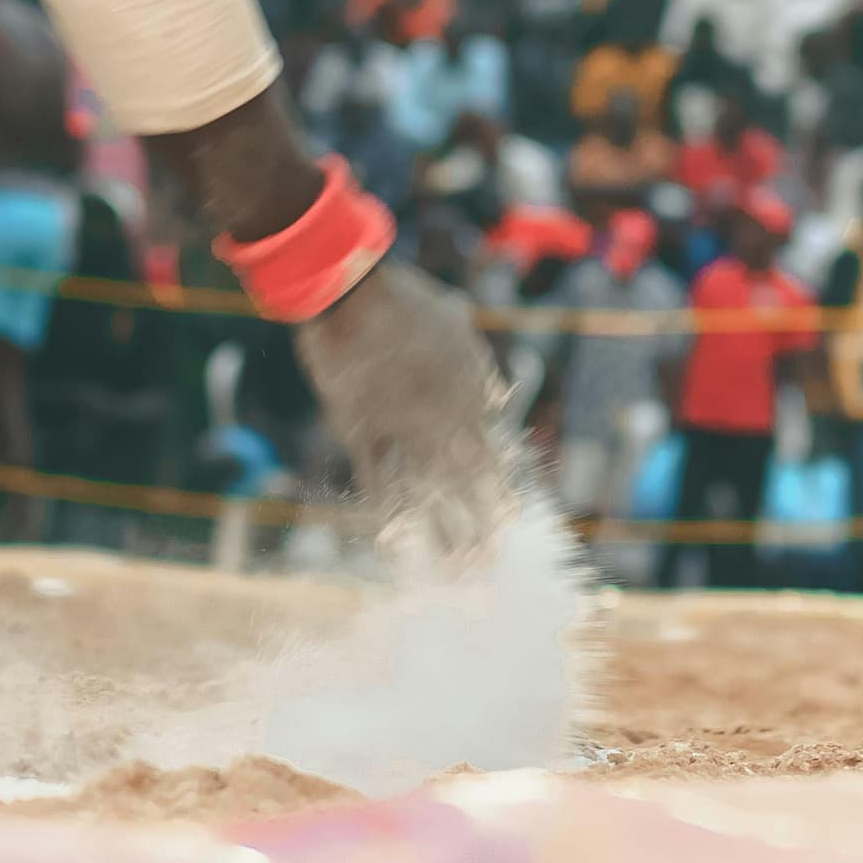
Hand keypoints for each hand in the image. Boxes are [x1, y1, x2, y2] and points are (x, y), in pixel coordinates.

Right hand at [292, 262, 531, 564]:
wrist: (352, 288)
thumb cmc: (407, 300)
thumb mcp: (457, 325)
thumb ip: (480, 367)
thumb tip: (502, 397)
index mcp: (469, 393)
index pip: (493, 454)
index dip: (500, 491)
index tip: (510, 525)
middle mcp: (442, 417)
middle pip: (468, 484)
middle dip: (481, 528)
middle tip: (489, 567)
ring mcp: (401, 425)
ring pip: (427, 491)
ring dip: (440, 535)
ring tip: (454, 573)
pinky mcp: (360, 428)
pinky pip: (376, 478)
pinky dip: (386, 510)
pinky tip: (395, 541)